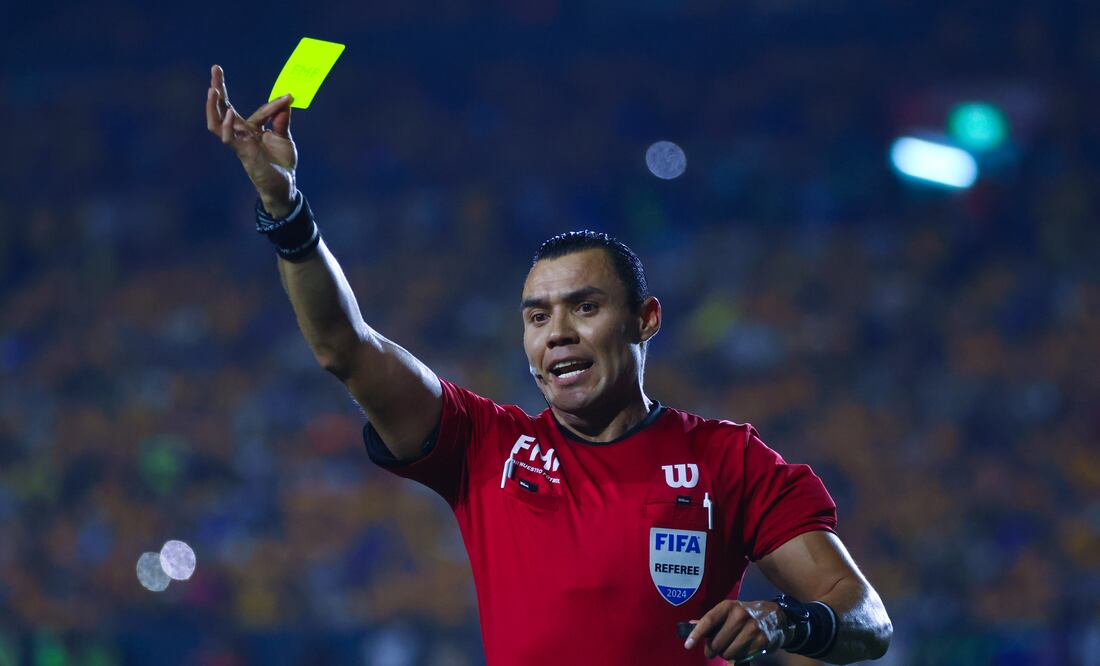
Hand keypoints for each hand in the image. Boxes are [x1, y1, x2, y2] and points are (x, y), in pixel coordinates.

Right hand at [205, 64, 297, 216]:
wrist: (285, 185)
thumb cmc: (282, 163)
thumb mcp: (284, 137)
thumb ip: (282, 119)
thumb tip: (287, 99)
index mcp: (252, 129)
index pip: (259, 111)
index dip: (274, 104)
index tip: (290, 97)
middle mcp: (242, 134)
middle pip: (224, 108)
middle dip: (218, 88)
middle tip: (215, 68)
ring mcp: (239, 143)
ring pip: (216, 122)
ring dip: (213, 106)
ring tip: (212, 88)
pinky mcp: (240, 152)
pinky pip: (227, 138)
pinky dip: (226, 125)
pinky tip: (228, 113)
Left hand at [684, 600, 788, 662]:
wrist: (775, 616)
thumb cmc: (746, 614)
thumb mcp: (729, 611)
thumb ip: (711, 620)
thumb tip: (690, 624)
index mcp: (728, 606)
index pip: (708, 620)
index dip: (696, 634)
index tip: (688, 645)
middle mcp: (740, 615)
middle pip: (717, 643)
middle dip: (713, 649)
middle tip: (715, 649)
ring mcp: (752, 628)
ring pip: (728, 653)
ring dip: (726, 654)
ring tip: (730, 648)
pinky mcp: (762, 640)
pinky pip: (741, 657)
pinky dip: (738, 656)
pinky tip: (742, 648)